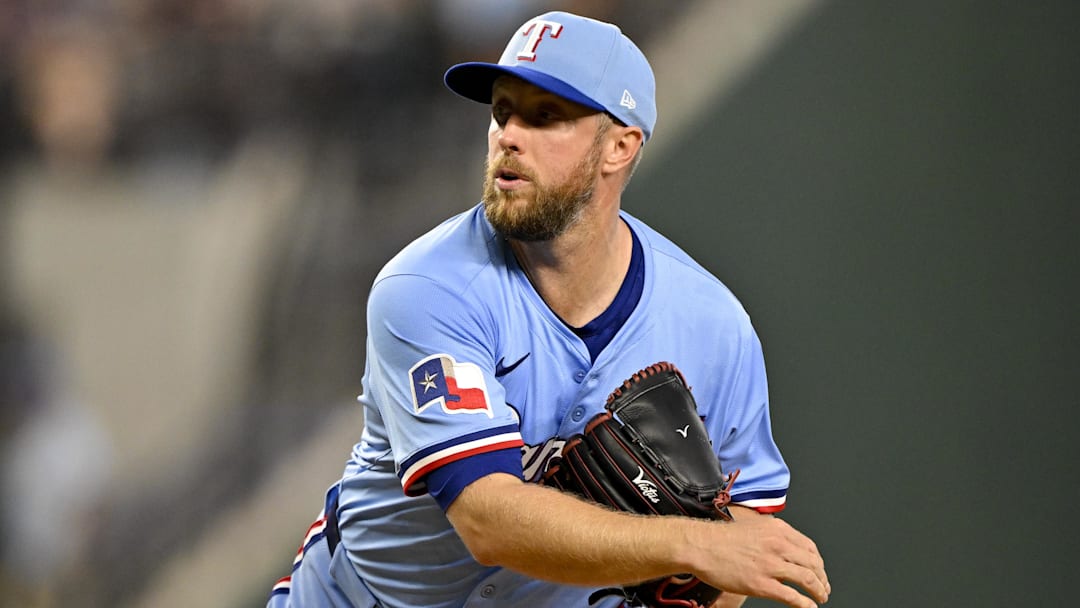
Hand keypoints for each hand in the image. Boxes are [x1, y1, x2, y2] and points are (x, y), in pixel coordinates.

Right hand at [689, 513, 829, 607]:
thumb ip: (773, 534)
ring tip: (820, 598)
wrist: (700, 545)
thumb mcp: (754, 526)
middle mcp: (778, 545)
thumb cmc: (721, 538)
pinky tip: (809, 607)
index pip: (810, 548)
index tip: (820, 571)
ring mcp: (770, 565)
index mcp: (778, 530)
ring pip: (807, 579)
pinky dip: (805, 604)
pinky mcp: (761, 584)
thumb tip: (788, 546)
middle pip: (813, 564)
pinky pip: (792, 596)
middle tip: (824, 588)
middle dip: (822, 579)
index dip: (819, 563)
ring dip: (819, 591)